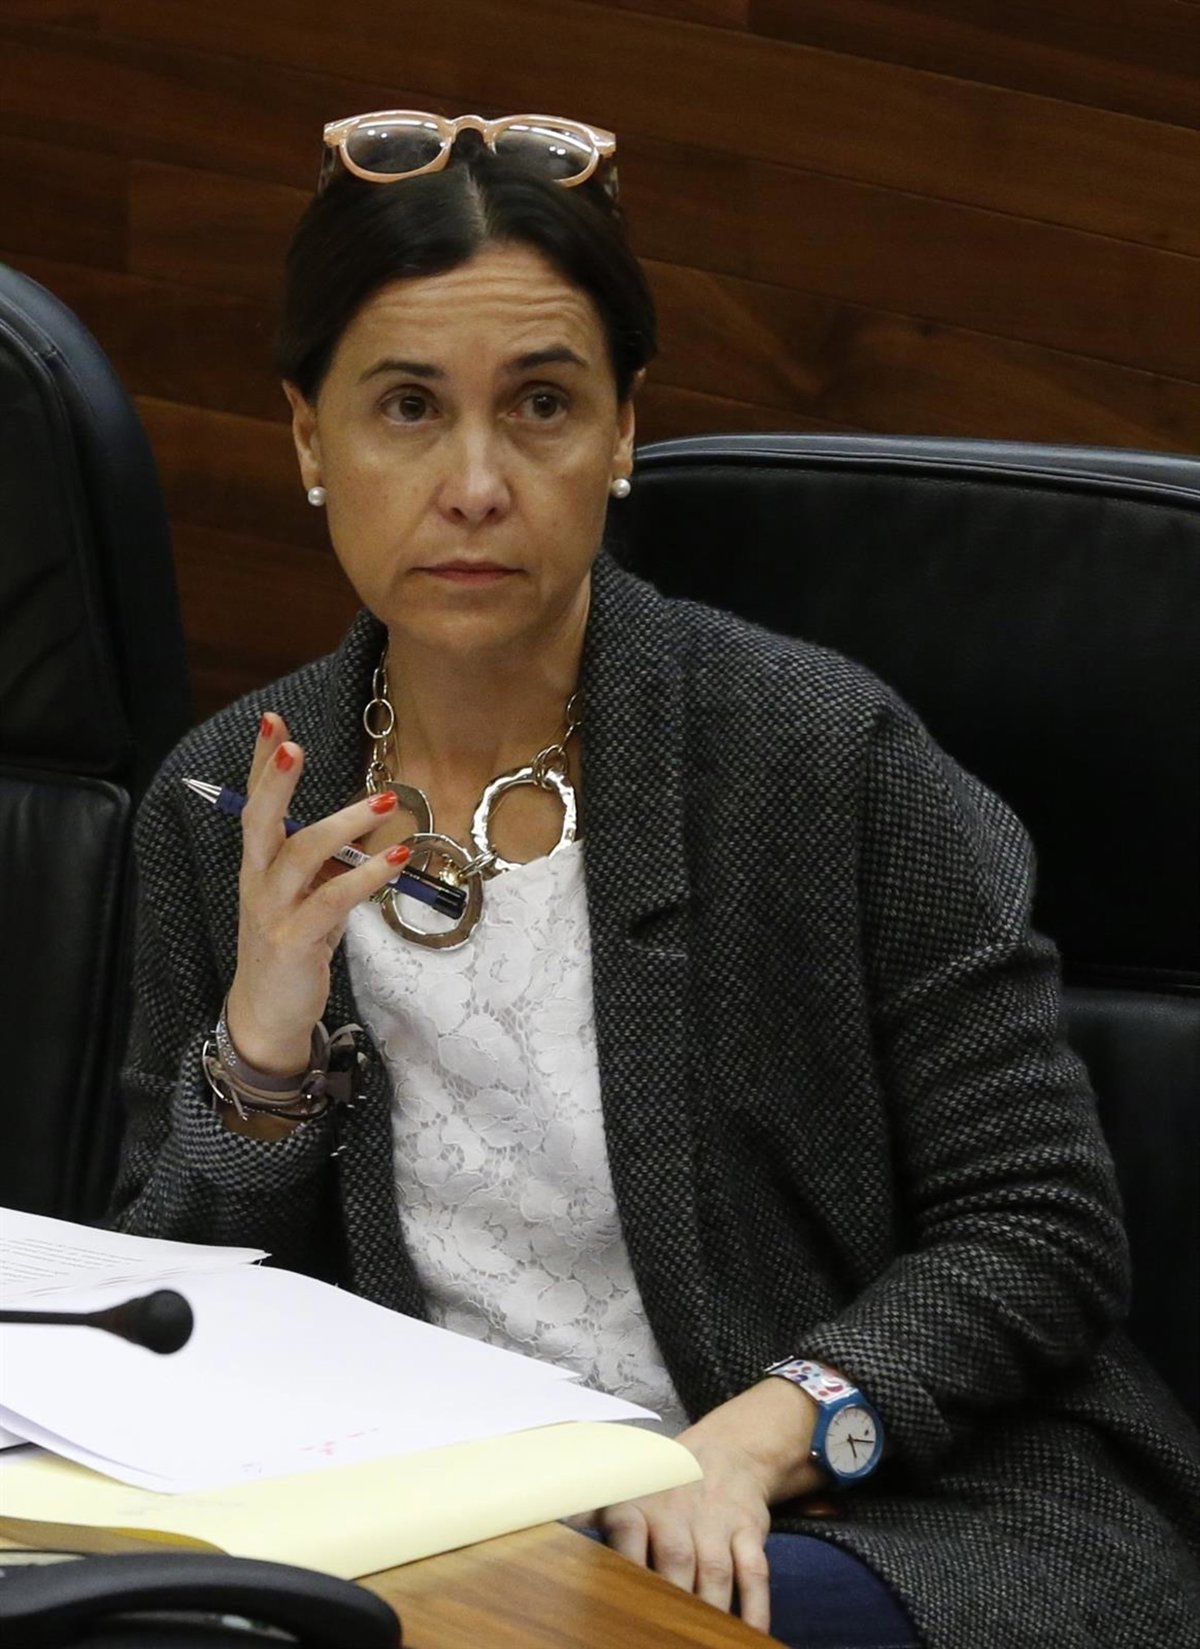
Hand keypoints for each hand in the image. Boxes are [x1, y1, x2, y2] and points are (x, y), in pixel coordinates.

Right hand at [225, 711, 409, 1074]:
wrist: (268, 1014)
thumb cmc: (291, 947)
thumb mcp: (305, 897)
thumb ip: (325, 865)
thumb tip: (362, 833)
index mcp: (258, 865)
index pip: (254, 803)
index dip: (262, 764)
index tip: (272, 721)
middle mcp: (257, 882)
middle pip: (259, 821)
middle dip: (274, 781)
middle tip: (291, 743)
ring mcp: (272, 912)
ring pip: (300, 856)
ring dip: (343, 823)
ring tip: (385, 800)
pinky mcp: (294, 941)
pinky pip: (332, 900)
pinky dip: (366, 876)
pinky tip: (395, 858)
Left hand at [587, 1378, 821, 1633]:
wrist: (725, 1452)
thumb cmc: (663, 1487)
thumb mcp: (621, 1490)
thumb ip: (583, 1511)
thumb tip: (530, 1523)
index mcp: (638, 1507)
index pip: (627, 1535)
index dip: (624, 1567)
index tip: (618, 1603)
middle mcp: (676, 1514)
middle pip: (675, 1562)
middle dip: (670, 1600)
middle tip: (657, 1636)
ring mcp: (715, 1523)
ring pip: (714, 1572)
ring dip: (711, 1610)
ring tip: (704, 1643)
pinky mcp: (747, 1531)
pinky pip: (754, 1571)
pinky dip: (755, 1605)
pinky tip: (751, 1634)